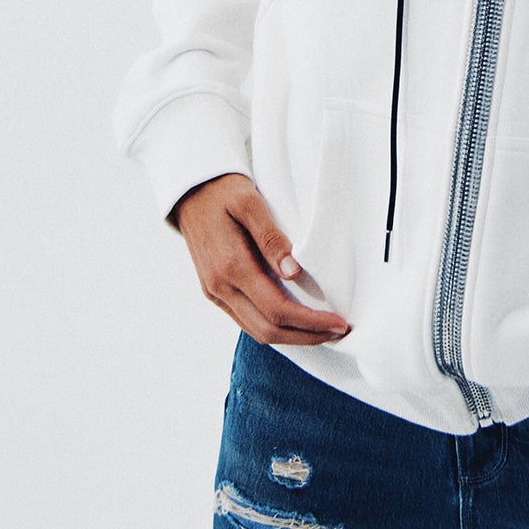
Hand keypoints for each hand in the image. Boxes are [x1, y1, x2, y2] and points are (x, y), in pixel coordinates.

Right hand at [173, 173, 350, 346]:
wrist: (189, 192)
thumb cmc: (224, 192)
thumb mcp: (250, 203)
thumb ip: (271, 238)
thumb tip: (294, 273)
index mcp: (231, 266)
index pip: (277, 309)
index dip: (310, 322)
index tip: (338, 322)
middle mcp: (220, 287)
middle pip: (268, 330)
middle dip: (306, 336)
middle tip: (338, 332)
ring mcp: (214, 292)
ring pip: (256, 331)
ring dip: (291, 337)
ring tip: (322, 331)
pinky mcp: (214, 292)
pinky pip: (245, 321)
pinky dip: (273, 327)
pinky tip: (294, 322)